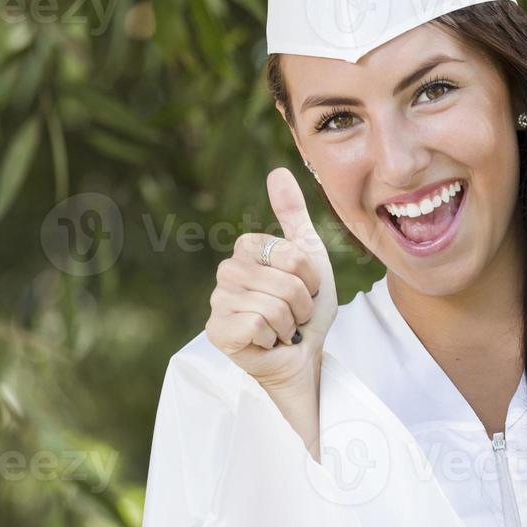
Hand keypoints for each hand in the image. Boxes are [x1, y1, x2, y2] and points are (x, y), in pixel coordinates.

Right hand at [205, 167, 336, 393]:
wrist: (303, 356)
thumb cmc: (306, 309)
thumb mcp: (309, 256)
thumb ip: (293, 214)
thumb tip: (278, 170)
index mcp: (246, 249)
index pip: (290, 254)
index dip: (309, 276)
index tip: (304, 288)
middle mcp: (226, 271)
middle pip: (284, 280)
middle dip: (301, 303)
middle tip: (293, 314)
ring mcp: (218, 301)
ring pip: (273, 305)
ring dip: (290, 323)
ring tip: (282, 328)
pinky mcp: (216, 331)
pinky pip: (258, 324)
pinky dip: (274, 339)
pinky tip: (268, 342)